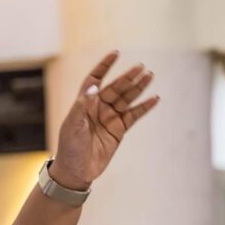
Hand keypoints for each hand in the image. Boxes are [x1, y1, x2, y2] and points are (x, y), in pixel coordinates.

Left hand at [50, 51, 159, 189]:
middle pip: (115, 88)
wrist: (76, 170)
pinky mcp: (119, 131)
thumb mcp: (72, 125)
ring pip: (126, 99)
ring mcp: (110, 118)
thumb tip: (94, 86)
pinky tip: (154, 99)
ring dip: (138, 88)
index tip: (116, 54)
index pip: (95, 78)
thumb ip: (82, 105)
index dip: (104, 66)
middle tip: (141, 67)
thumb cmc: (69, 146)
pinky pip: (134, 116)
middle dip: (127, 77)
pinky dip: (144, 107)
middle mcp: (98, 108)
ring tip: (150, 76)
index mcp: (84, 103)